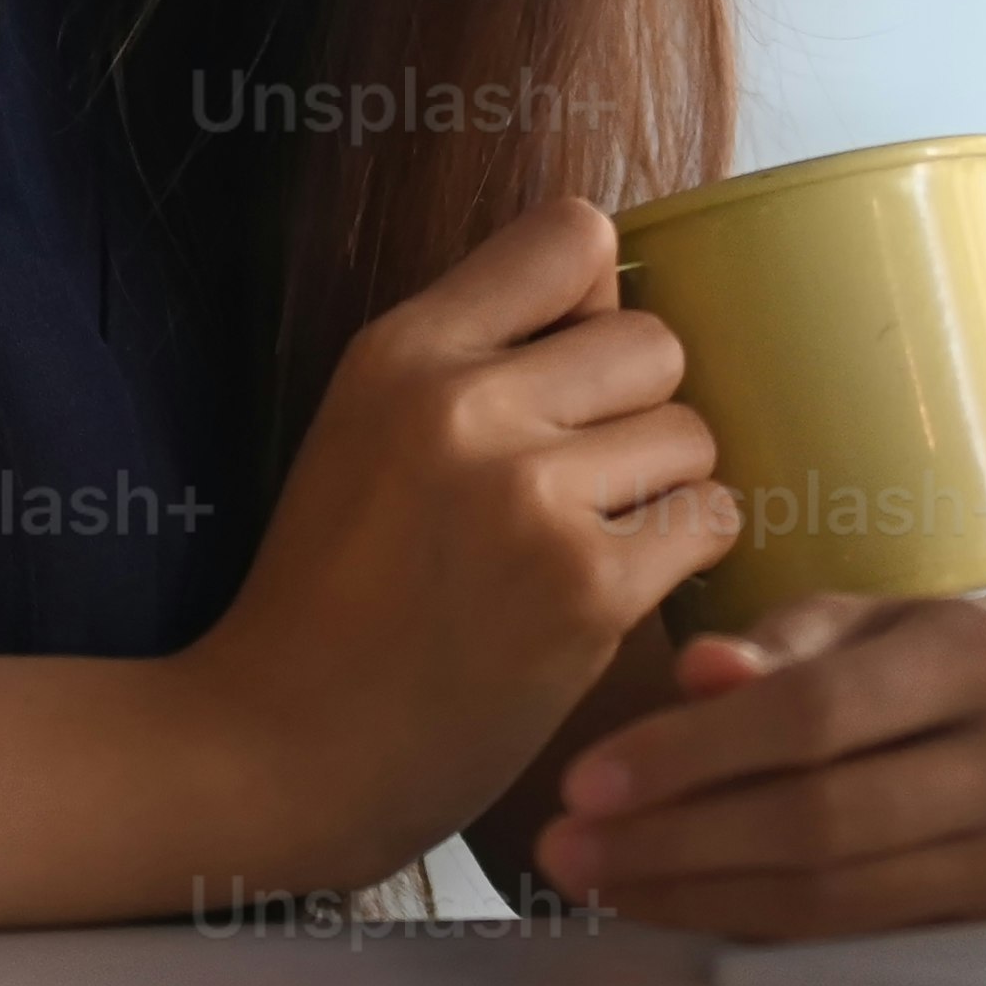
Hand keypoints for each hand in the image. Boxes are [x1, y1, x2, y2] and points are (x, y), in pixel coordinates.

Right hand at [176, 198, 732, 891]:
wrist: (278, 750)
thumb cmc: (331, 593)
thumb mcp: (365, 427)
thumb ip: (478, 348)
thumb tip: (612, 272)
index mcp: (401, 350)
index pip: (574, 235)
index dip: (593, 302)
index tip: (566, 372)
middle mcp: (463, 405)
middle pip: (654, 341)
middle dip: (636, 412)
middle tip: (576, 486)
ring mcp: (527, 497)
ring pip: (691, 435)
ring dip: (661, 491)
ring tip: (582, 546)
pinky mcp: (585, 590)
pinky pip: (707, 521)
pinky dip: (678, 560)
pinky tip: (607, 595)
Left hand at [527, 592, 985, 939]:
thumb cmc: (922, 671)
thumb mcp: (860, 626)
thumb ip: (776, 647)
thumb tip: (697, 671)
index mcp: (977, 658)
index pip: (816, 714)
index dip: (693, 752)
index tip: (587, 780)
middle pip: (820, 817)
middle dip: (676, 839)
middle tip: (567, 846)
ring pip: (830, 895)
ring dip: (694, 894)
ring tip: (597, 879)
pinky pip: (845, 936)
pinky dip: (746, 921)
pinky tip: (670, 904)